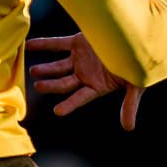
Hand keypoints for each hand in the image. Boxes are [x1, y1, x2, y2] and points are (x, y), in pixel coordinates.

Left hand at [25, 34, 143, 130]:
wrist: (135, 37)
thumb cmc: (137, 63)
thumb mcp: (136, 84)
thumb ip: (130, 105)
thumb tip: (129, 128)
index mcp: (96, 86)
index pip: (80, 98)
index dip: (70, 104)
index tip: (58, 111)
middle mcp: (85, 74)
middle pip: (64, 83)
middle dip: (51, 86)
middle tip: (39, 86)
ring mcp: (79, 59)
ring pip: (58, 66)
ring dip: (46, 69)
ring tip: (34, 71)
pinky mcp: (77, 43)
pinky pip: (57, 44)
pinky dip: (43, 45)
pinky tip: (29, 46)